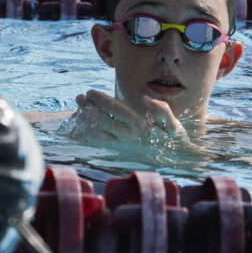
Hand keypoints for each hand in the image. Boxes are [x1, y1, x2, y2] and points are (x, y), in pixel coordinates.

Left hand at [72, 89, 192, 146]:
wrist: (171, 161)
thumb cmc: (172, 138)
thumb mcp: (173, 124)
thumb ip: (162, 110)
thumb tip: (145, 99)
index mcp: (139, 126)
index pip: (115, 109)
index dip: (100, 99)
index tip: (89, 91)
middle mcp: (128, 138)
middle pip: (101, 121)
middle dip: (87, 108)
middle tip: (78, 97)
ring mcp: (120, 147)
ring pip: (96, 134)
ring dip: (84, 120)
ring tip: (78, 109)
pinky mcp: (116, 153)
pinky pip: (96, 143)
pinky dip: (86, 132)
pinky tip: (82, 121)